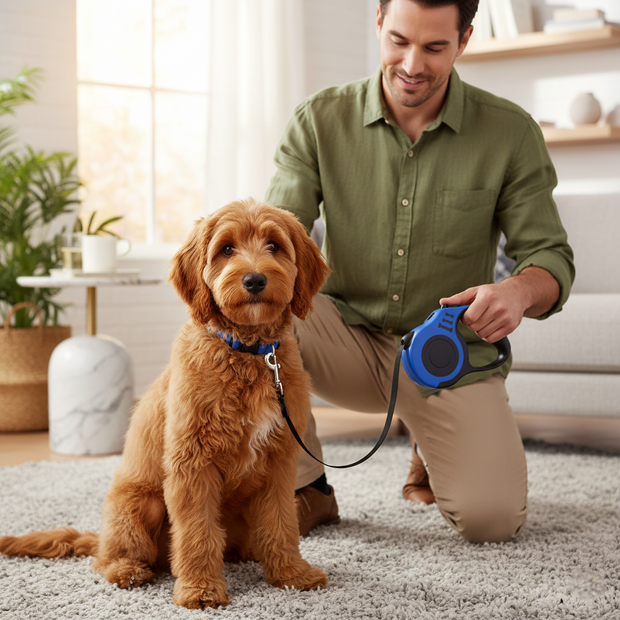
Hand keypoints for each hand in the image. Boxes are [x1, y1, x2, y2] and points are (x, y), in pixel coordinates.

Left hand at [439, 267, 559, 342]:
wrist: (517, 294)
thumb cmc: (493, 293)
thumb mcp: (475, 291)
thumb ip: (458, 298)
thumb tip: (442, 302)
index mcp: (488, 297)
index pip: (469, 317)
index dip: (465, 318)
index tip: (467, 314)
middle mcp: (498, 307)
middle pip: (475, 327)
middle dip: (472, 323)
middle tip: (477, 316)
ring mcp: (506, 318)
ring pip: (482, 334)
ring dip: (479, 329)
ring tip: (485, 319)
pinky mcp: (511, 327)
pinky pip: (491, 339)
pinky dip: (487, 335)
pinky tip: (490, 325)